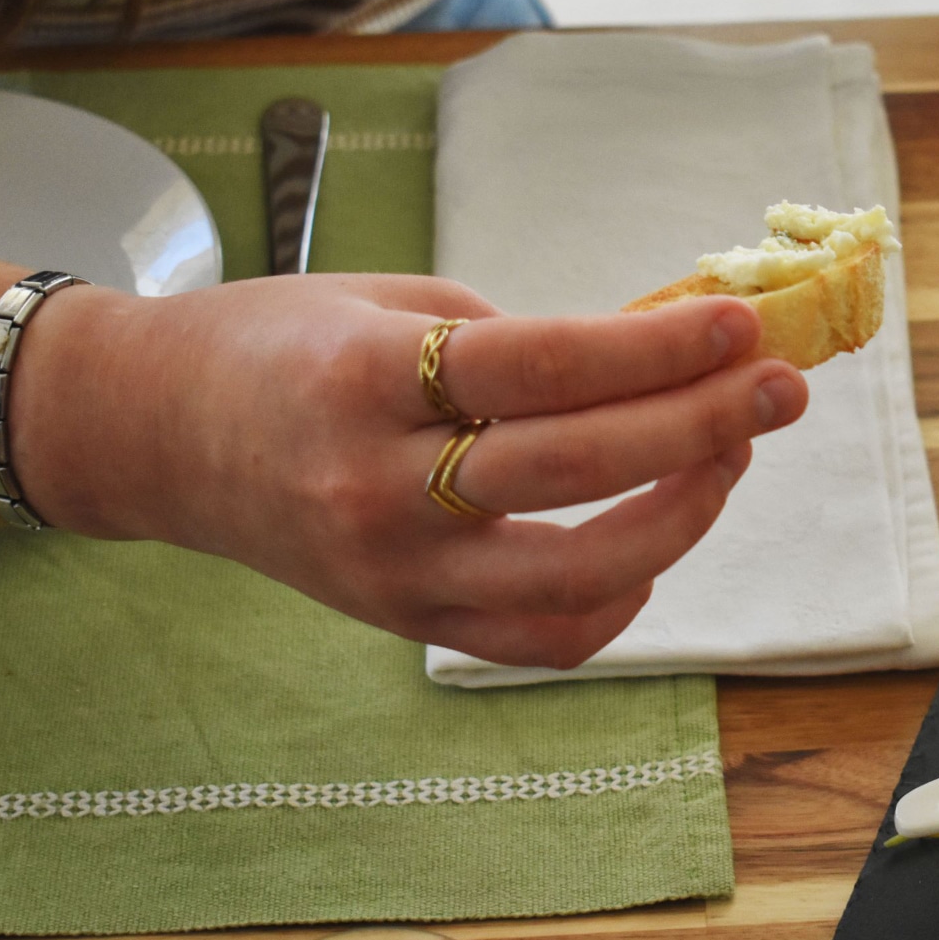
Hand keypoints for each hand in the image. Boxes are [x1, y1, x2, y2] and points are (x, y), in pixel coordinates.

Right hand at [13, 274, 806, 667]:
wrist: (157, 437)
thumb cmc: (276, 347)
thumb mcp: (385, 301)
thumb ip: (514, 338)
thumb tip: (654, 361)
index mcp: (366, 379)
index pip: (544, 367)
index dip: (658, 347)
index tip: (741, 324)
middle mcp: (377, 486)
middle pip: (576, 469)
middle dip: (701, 425)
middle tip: (781, 388)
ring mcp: (394, 573)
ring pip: (578, 575)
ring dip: (682, 516)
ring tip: (730, 456)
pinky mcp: (407, 624)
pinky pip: (544, 638)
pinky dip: (619, 597)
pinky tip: (653, 539)